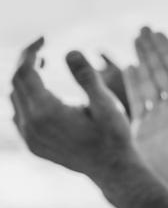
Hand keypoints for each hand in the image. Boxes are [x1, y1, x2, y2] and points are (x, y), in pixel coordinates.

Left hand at [10, 37, 141, 181]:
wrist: (112, 169)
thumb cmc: (113, 135)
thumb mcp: (106, 103)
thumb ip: (86, 76)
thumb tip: (69, 50)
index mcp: (46, 111)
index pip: (25, 72)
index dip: (31, 51)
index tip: (44, 38)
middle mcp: (31, 125)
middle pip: (16, 83)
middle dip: (26, 62)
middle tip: (43, 49)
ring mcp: (29, 137)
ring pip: (13, 99)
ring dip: (24, 80)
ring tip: (43, 66)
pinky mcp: (32, 145)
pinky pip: (17, 115)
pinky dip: (24, 98)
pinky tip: (41, 93)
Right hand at [124, 28, 167, 195]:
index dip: (167, 51)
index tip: (158, 33)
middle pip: (161, 71)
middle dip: (153, 50)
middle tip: (143, 29)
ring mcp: (158, 117)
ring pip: (148, 82)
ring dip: (142, 62)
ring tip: (135, 41)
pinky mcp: (143, 129)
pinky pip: (136, 101)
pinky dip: (132, 84)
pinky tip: (127, 68)